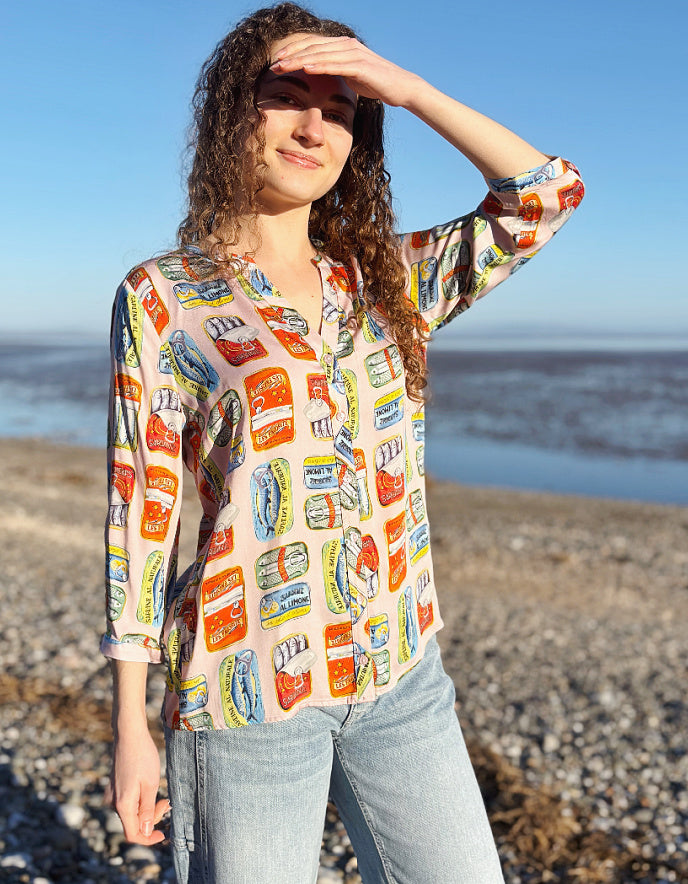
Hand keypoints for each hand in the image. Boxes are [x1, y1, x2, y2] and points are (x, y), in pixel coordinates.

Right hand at [106, 727, 170, 844]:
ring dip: (147, 808)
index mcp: (123, 805)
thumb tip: (145, 832)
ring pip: (132, 812)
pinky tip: (150, 788)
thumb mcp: (151, 785)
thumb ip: (148, 810)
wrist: (129, 734)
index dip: (148, 839)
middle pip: (133, 823)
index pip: (133, 834)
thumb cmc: (142, 756)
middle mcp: (113, 802)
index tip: (163, 834)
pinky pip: (128, 802)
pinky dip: (140, 800)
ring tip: (161, 794)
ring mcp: (112, 794)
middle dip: (152, 817)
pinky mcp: (114, 787)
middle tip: (167, 802)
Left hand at [270, 35, 422, 107]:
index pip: (313, 46)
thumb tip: (321, 74)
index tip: (276, 62)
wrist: (401, 87)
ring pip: (320, 54)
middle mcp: (347, 45)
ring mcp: (354, 53)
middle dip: (291, 55)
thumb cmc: (376, 83)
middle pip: (313, 47)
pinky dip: (319, 65)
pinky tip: (305, 69)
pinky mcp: (360, 65)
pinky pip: (335, 64)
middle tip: (273, 64)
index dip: (293, 52)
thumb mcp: (351, 75)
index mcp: (343, 45)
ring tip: (282, 66)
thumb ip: (336, 70)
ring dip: (299, 60)